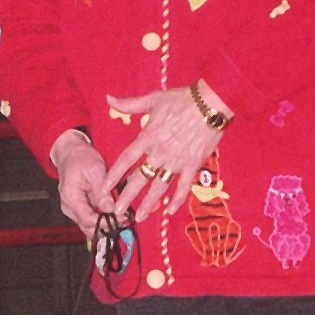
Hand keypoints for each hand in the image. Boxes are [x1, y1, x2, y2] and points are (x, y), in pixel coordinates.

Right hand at [51, 131, 113, 237]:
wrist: (70, 153)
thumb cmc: (82, 158)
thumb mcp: (95, 170)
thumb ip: (102, 192)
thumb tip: (112, 210)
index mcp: (70, 197)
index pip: (87, 219)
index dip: (105, 222)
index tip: (122, 218)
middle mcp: (68, 207)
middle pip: (87, 226)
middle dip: (106, 226)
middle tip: (124, 220)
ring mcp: (72, 209)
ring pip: (89, 226)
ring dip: (105, 224)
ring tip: (121, 218)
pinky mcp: (77, 209)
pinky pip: (90, 219)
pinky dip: (101, 219)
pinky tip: (114, 214)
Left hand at [101, 83, 228, 222]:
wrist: (211, 103)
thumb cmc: (182, 99)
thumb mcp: (153, 98)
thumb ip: (129, 103)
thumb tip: (108, 98)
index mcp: (148, 136)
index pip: (126, 159)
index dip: (114, 174)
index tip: (104, 187)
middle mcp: (160, 152)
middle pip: (140, 178)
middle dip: (128, 196)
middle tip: (118, 211)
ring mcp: (177, 160)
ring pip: (160, 186)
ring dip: (149, 203)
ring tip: (141, 217)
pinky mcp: (193, 164)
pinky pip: (184, 186)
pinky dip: (177, 199)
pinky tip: (170, 211)